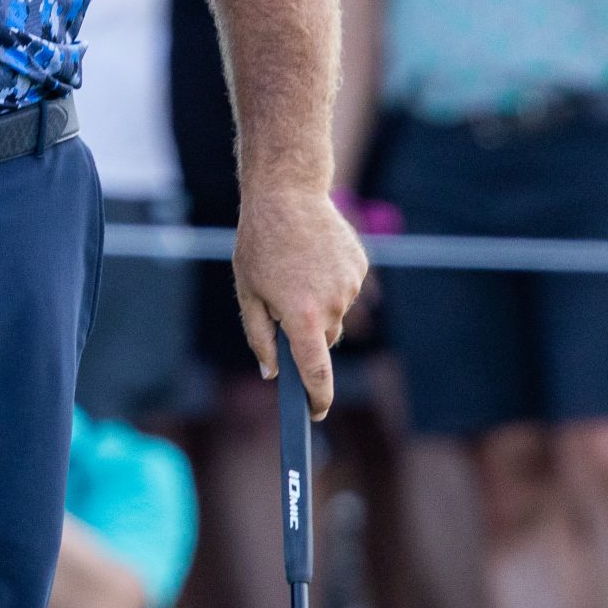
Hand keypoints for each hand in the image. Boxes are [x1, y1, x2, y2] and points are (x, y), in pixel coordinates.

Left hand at [233, 184, 368, 418]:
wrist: (287, 194)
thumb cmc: (260, 244)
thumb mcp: (248, 292)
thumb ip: (260, 337)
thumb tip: (273, 372)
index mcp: (301, 316)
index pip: (316, 373)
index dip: (317, 398)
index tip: (316, 413)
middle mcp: (332, 305)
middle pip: (323, 340)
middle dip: (305, 331)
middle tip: (283, 299)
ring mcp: (350, 286)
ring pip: (334, 313)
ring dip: (318, 303)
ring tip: (296, 269)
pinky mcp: (360, 268)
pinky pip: (344, 289)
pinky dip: (329, 281)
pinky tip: (313, 256)